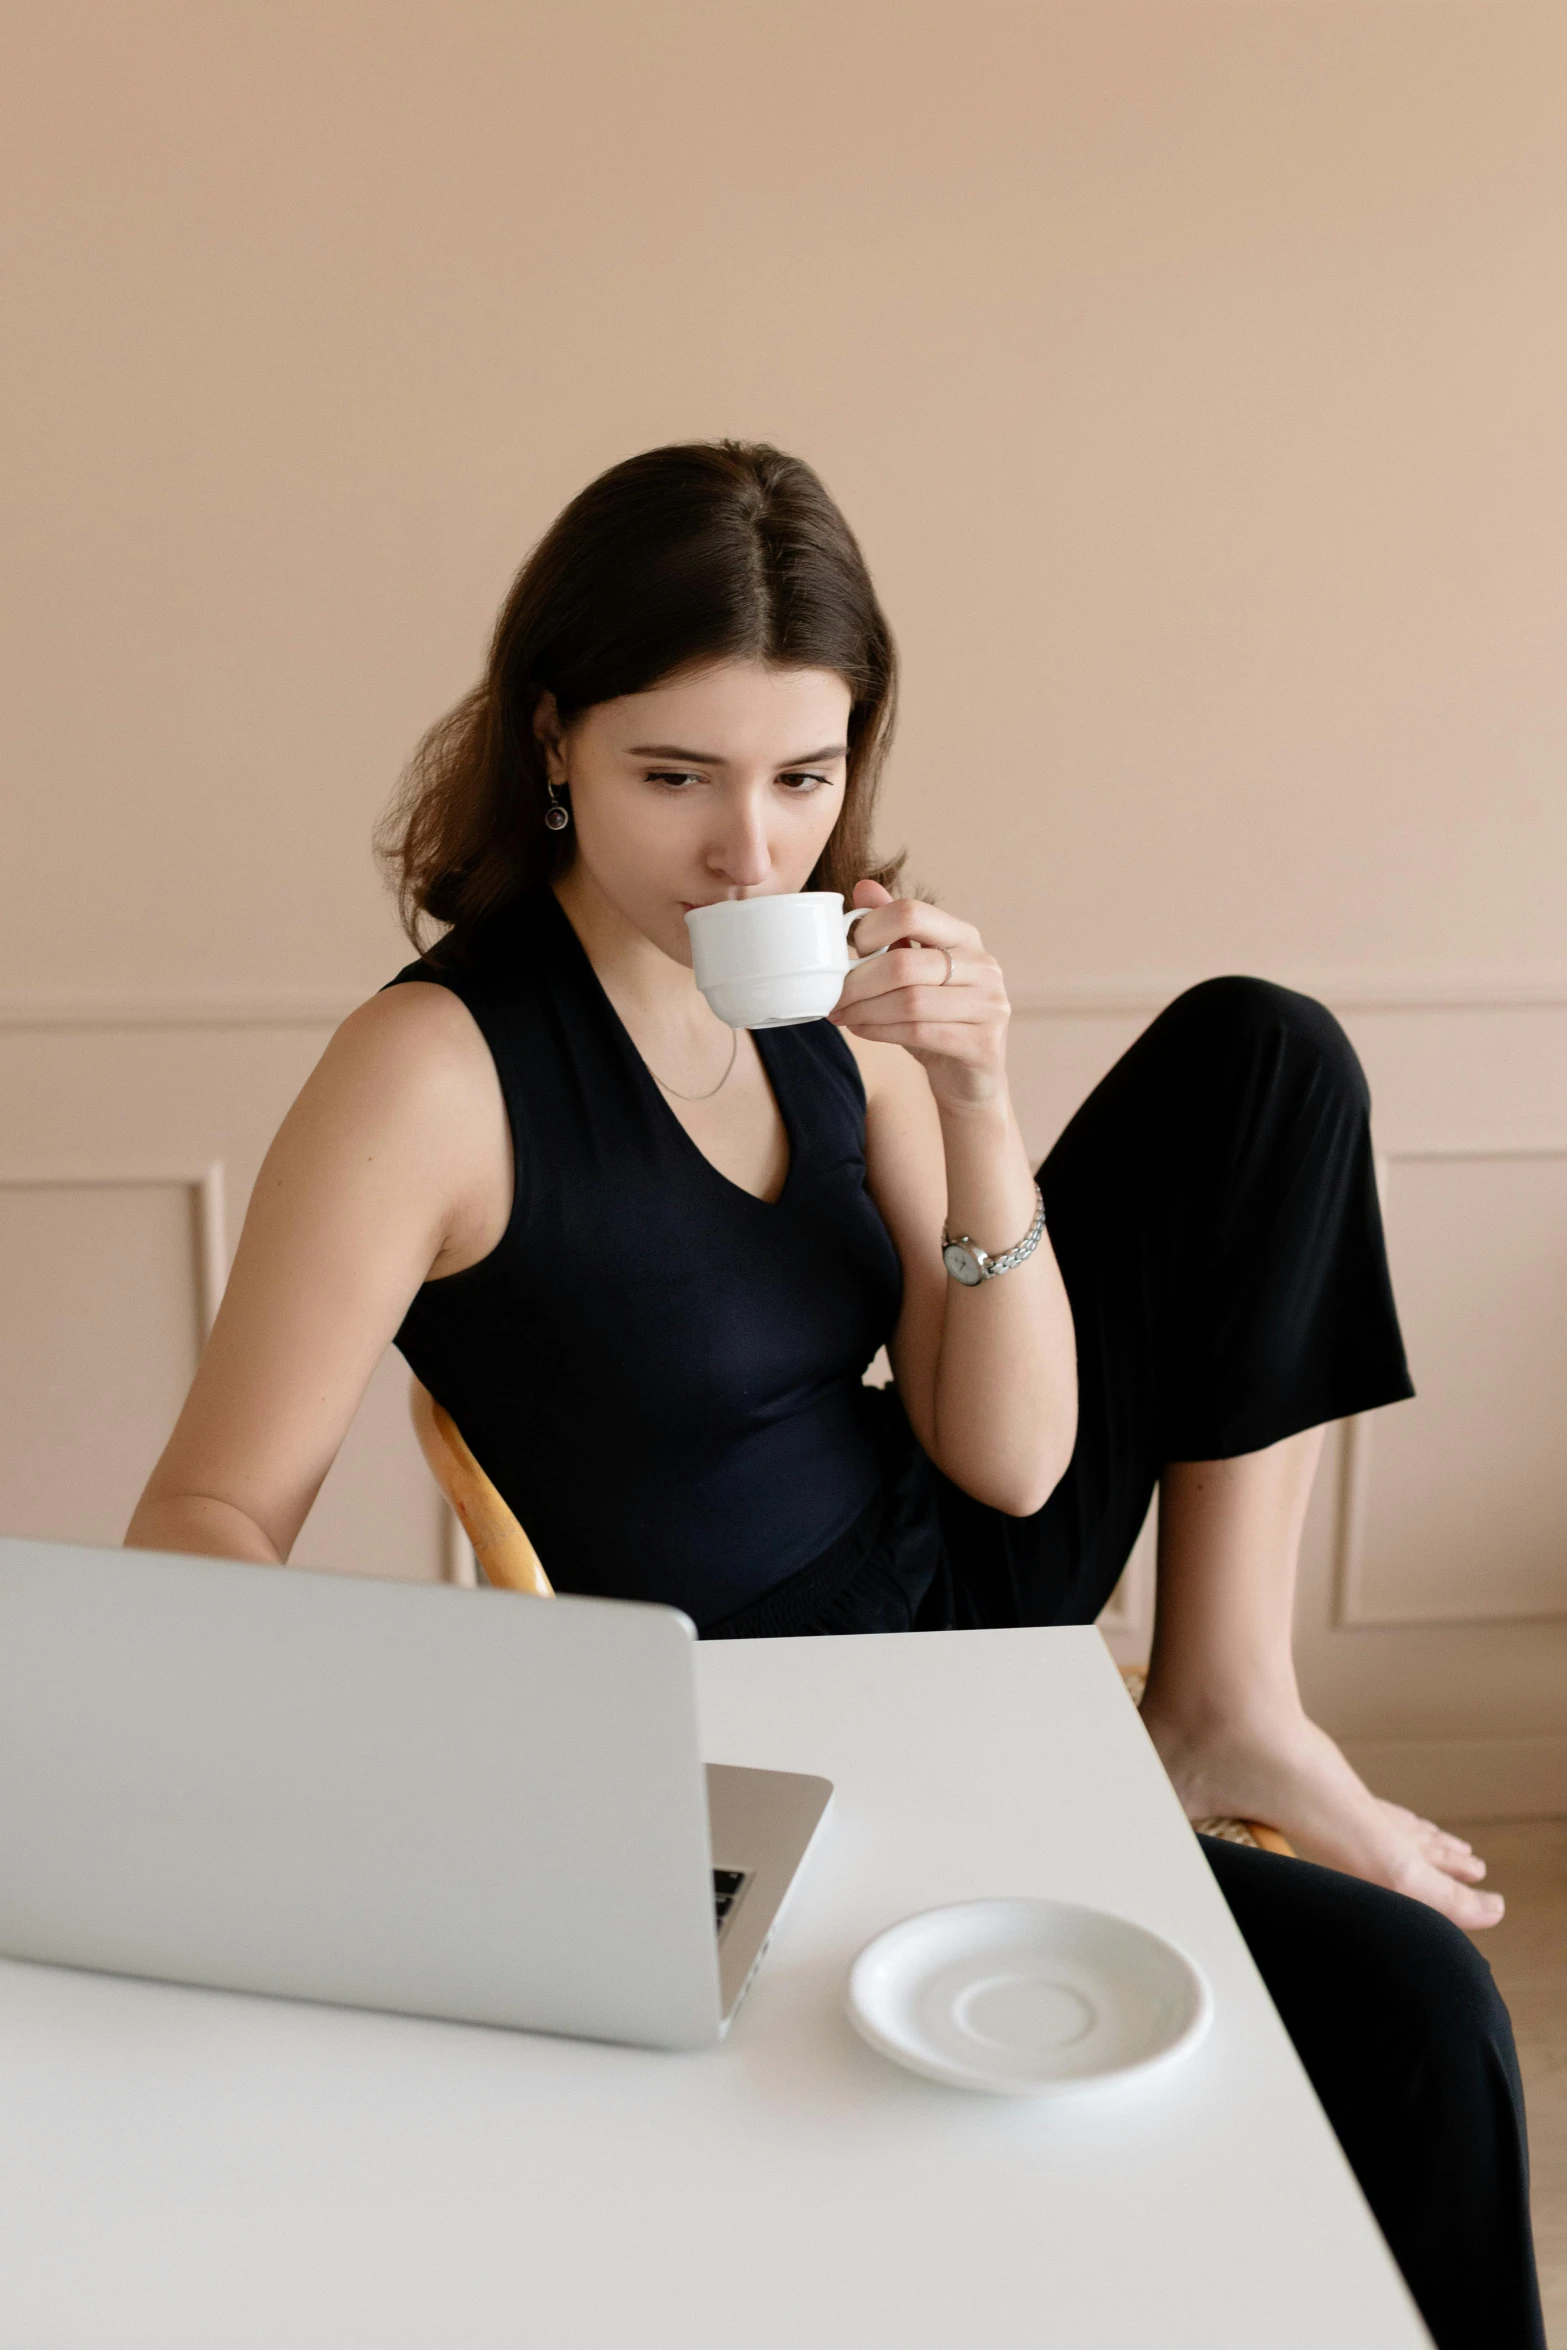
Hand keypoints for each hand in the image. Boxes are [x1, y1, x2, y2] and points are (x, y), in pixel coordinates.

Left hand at [829, 880, 1009, 1112]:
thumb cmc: (935, 1020)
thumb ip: (893, 930)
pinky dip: (880, 1031)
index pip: (913, 912)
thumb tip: (863, 888)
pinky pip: (919, 1032)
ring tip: (841, 1015)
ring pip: (910, 1001)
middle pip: (905, 963)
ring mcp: (989, 1005)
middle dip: (858, 981)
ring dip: (865, 1009)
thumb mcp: (914, 972)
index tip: (846, 950)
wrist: (970, 1079)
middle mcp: (984, 966)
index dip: (871, 928)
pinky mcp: (983, 1044)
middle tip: (832, 995)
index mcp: (965, 938)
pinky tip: (861, 1029)